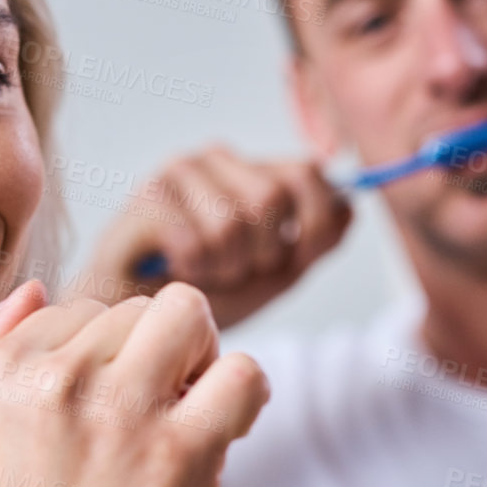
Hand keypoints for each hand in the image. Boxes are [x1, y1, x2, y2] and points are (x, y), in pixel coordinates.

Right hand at [0, 279, 269, 486]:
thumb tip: (35, 289)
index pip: (76, 305)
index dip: (102, 356)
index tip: (98, 412)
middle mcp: (54, 381)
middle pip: (137, 308)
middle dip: (153, 354)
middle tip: (146, 419)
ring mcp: (119, 414)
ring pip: (188, 316)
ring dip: (198, 361)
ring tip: (180, 418)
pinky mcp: (180, 452)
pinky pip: (241, 372)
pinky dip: (245, 394)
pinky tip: (223, 431)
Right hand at [77, 147, 351, 328]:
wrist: (135, 325)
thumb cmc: (201, 297)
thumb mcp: (272, 274)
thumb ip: (313, 242)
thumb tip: (351, 207)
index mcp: (249, 171)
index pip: (308, 172)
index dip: (313, 224)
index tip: (297, 260)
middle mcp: (213, 160)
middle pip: (272, 199)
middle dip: (261, 254)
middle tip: (231, 271)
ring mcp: (177, 173)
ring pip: (234, 223)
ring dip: (224, 267)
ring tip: (200, 274)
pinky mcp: (146, 199)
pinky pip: (197, 240)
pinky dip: (194, 272)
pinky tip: (173, 272)